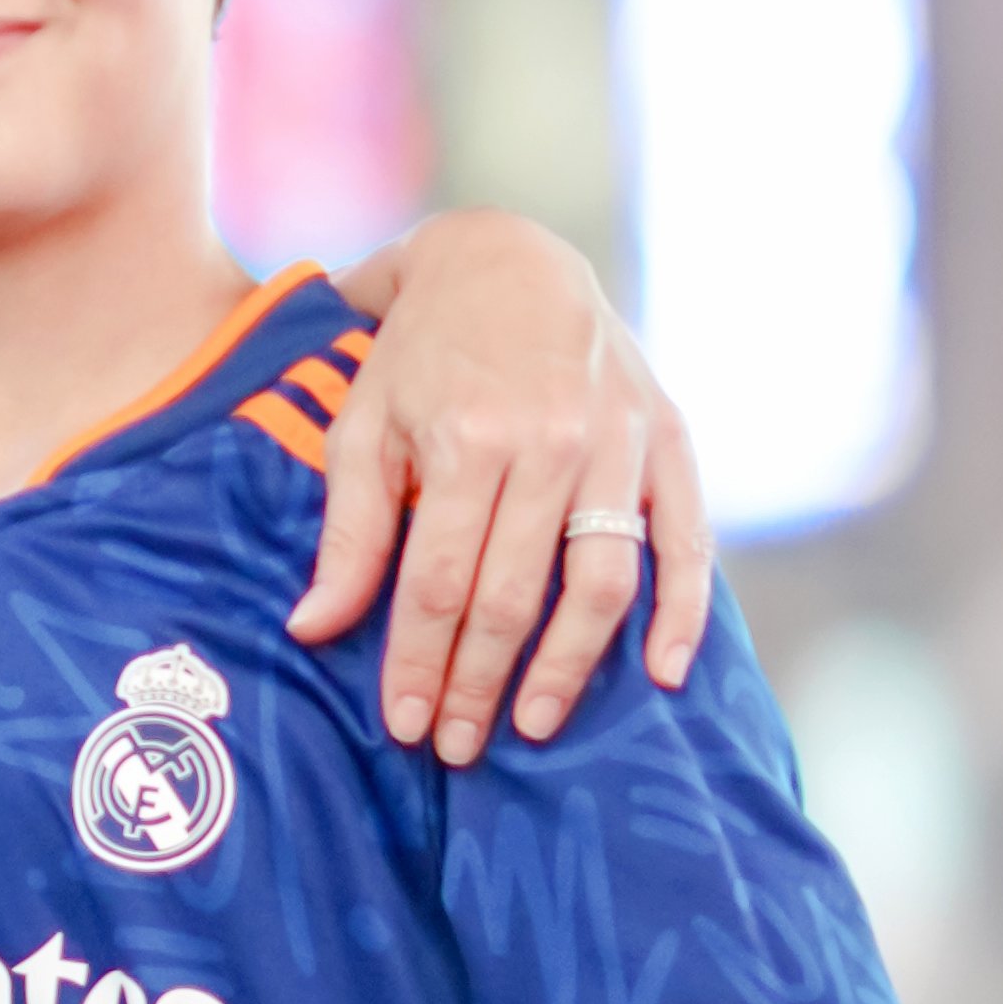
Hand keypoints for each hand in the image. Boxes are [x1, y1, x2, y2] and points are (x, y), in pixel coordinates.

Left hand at [293, 215, 714, 762]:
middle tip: (458, 746)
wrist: (508, 257)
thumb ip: (349, 531)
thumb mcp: (362, 424)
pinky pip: (689, 538)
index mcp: (467, 439)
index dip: (420, 662)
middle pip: (515, 595)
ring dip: (572, 666)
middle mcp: (552, 444)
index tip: (406, 724)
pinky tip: (664, 675)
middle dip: (482, 681)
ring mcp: (620, 444)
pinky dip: (685, 611)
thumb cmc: (418, 351)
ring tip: (533, 725)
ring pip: (604, 582)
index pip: (438, 584)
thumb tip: (313, 628)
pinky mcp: (669, 439)